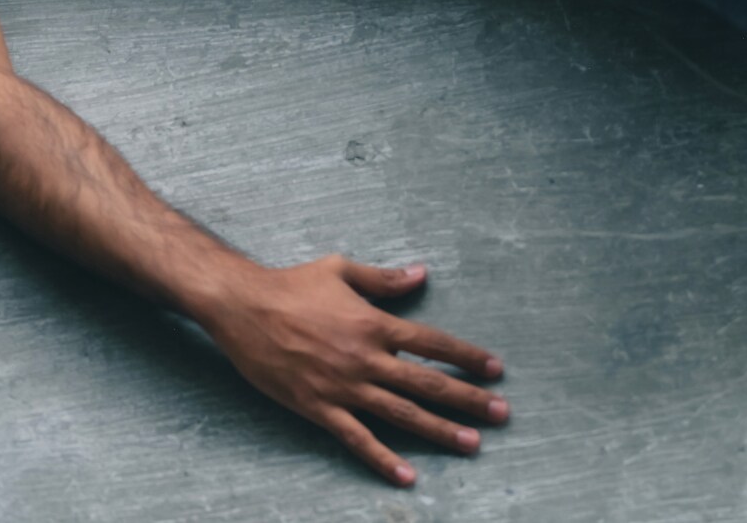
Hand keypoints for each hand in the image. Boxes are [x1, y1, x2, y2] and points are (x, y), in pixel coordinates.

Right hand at [198, 253, 508, 485]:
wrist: (244, 308)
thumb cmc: (292, 285)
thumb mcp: (342, 271)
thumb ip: (385, 279)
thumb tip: (422, 274)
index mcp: (374, 323)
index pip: (432, 343)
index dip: (467, 356)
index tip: (496, 369)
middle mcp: (366, 358)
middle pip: (427, 382)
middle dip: (468, 399)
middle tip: (502, 413)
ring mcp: (344, 386)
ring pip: (402, 414)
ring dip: (440, 430)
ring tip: (472, 444)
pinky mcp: (320, 409)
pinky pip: (357, 439)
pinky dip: (384, 458)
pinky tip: (408, 475)